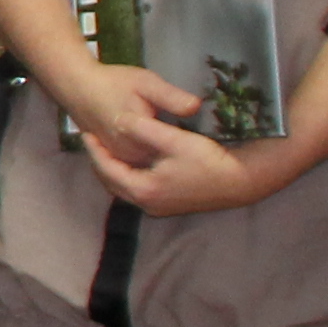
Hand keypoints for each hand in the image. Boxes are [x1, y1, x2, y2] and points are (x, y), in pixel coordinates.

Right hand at [44, 57, 198, 172]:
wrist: (76, 86)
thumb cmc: (113, 82)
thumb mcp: (147, 83)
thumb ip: (171, 98)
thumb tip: (197, 107)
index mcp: (139, 144)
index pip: (176, 158)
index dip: (195, 155)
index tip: (211, 149)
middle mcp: (128, 158)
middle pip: (162, 167)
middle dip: (181, 164)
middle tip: (205, 155)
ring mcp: (120, 159)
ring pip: (148, 168)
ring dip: (166, 166)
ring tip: (187, 157)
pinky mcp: (114, 155)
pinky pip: (135, 165)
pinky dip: (150, 162)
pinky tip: (162, 153)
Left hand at [85, 121, 274, 219]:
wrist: (242, 182)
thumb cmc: (210, 161)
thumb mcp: (176, 140)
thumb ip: (145, 129)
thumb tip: (119, 119)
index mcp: (144, 189)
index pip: (108, 169)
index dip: (95, 150)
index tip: (85, 133)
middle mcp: (147, 203)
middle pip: (112, 182)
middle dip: (99, 162)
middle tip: (91, 141)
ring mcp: (159, 206)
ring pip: (124, 188)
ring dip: (113, 170)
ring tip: (106, 148)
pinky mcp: (169, 204)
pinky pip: (137, 189)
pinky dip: (127, 175)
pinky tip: (130, 160)